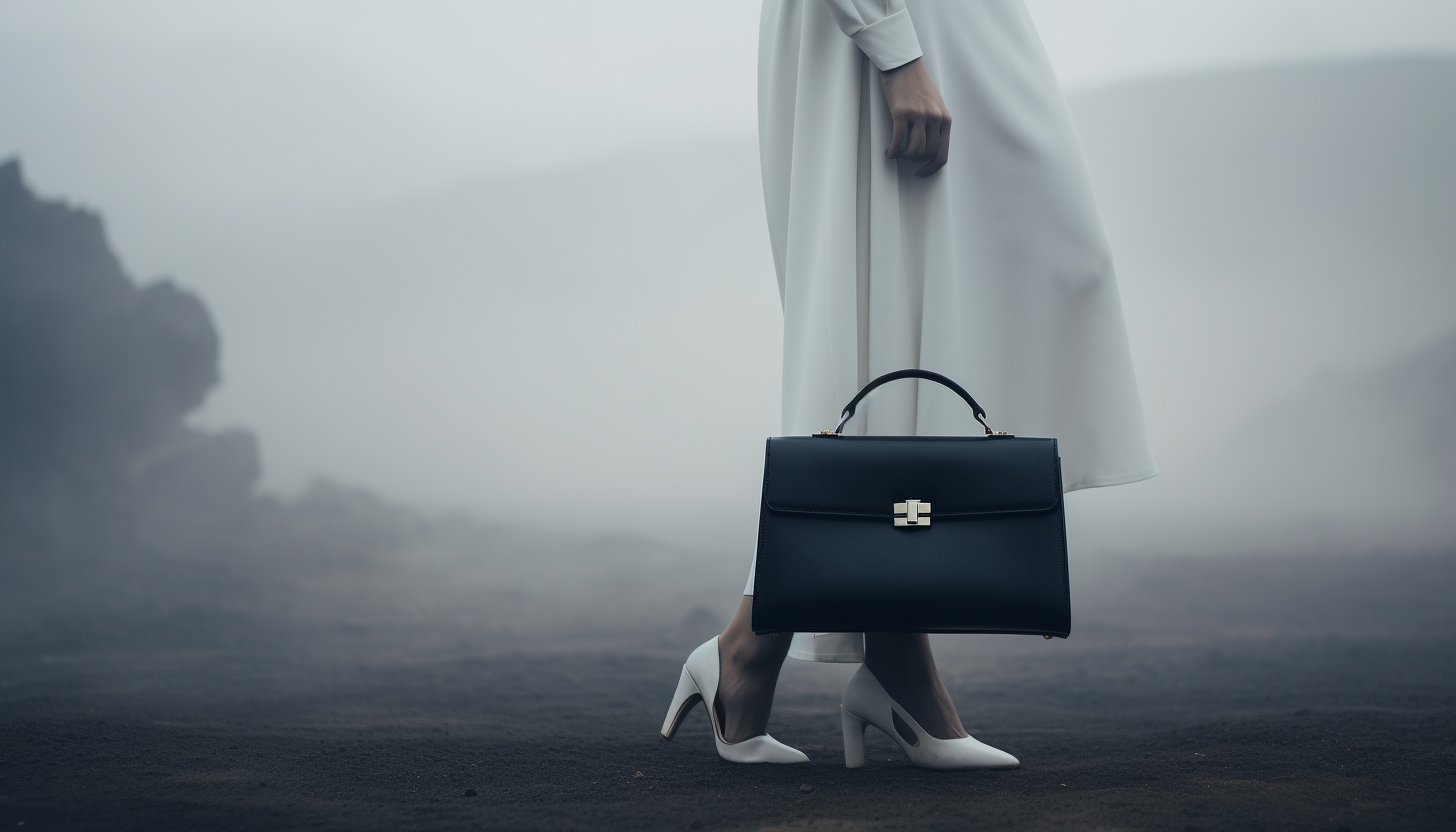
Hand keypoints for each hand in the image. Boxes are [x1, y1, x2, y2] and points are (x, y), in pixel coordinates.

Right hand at [879, 59, 950, 177]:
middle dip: (914, 160)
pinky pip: (898, 141)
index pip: (942, 153)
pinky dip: (892, 151)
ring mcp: (918, 116)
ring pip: (912, 150)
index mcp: (945, 119)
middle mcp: (934, 118)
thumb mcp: (935, 105)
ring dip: (902, 156)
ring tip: (896, 153)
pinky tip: (888, 151)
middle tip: (904, 156)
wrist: (904, 65)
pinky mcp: (902, 113)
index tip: (921, 173)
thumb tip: (928, 148)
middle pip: (926, 154)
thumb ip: (935, 125)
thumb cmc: (917, 85)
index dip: (931, 168)